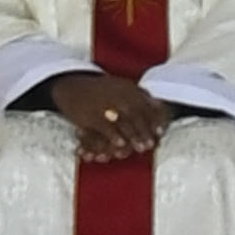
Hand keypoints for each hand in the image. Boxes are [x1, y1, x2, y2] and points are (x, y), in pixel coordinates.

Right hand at [44, 69, 167, 162]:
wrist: (73, 87)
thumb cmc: (101, 90)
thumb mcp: (122, 87)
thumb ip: (140, 95)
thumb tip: (159, 104)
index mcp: (126, 88)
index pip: (143, 105)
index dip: (153, 120)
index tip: (160, 132)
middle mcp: (117, 94)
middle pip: (135, 114)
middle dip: (144, 130)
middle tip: (151, 145)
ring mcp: (104, 104)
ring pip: (122, 121)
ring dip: (133, 135)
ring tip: (141, 148)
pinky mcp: (90, 115)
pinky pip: (104, 127)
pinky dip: (113, 136)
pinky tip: (121, 145)